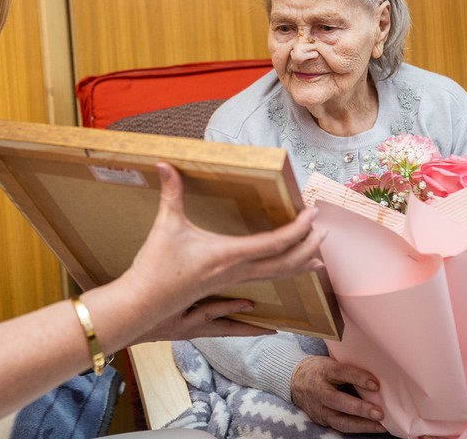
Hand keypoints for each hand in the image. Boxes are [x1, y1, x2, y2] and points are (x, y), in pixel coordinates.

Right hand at [122, 162, 324, 340]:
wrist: (142, 303)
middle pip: (284, 263)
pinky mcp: (223, 289)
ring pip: (275, 277)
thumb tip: (163, 163)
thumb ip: (170, 193)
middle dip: (308, 247)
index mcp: (228, 254)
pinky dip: (279, 279)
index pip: (275, 242)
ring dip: (299, 265)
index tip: (313, 213)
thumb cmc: (155, 266)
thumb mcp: (166, 225)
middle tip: (324, 232)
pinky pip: (260, 284)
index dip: (298, 228)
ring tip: (318, 260)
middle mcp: (236, 271)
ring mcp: (231, 283)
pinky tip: (285, 282)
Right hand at [291, 356, 386, 433]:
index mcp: (323, 370)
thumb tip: (377, 372)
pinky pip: (340, 427)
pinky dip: (357, 428)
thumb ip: (348, 367)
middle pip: (337, 400)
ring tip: (380, 425)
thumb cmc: (320, 369)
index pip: (340, 372)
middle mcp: (318, 389)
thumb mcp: (330, 361)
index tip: (376, 385)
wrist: (294, 379)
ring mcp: (318, 407)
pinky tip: (373, 427)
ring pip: (338, 419)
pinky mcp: (321, 419)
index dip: (358, 378)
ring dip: (361, 424)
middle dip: (359, 408)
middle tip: (379, 413)